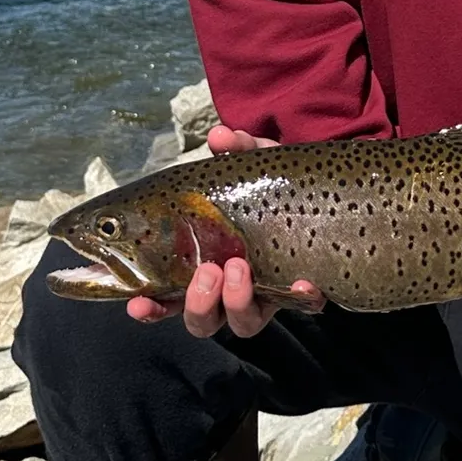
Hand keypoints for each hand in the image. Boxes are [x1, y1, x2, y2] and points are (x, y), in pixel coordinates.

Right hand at [126, 124, 318, 332]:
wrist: (325, 189)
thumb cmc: (274, 184)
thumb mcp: (255, 164)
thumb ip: (239, 149)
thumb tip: (220, 136)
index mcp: (205, 263)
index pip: (168, 298)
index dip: (150, 309)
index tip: (136, 304)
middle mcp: (231, 288)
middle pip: (203, 321)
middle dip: (199, 303)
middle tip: (208, 270)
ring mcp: (267, 294)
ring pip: (243, 323)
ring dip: (236, 301)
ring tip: (240, 267)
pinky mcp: (303, 293)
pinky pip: (301, 307)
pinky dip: (300, 298)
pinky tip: (303, 282)